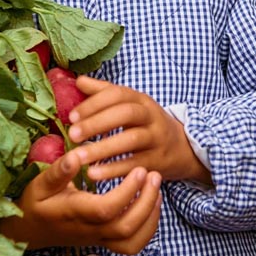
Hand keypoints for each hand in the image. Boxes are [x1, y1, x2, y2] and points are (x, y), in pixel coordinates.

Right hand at [0, 148, 161, 254]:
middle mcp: (89, 230)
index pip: (107, 209)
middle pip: (125, 227)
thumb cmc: (35, 202)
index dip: (127, 191)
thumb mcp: (40, 183)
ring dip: (151, 216)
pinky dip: (148, 229)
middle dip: (146, 202)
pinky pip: (132, 246)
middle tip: (154, 176)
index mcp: (74, 212)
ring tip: (157, 190)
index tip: (139, 170)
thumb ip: (59, 171)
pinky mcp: (105, 242)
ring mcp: (99, 239)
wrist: (30, 230)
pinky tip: (152, 206)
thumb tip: (77, 155)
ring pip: (132, 241)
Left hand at [67, 76, 211, 185]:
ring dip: (103, 149)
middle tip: (73, 135)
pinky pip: (135, 165)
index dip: (94, 103)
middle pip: (126, 114)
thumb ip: (105, 93)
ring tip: (79, 158)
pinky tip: (93, 174)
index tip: (71, 116)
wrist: (183, 149)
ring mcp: (157, 139)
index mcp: (141, 100)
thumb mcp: (131, 106)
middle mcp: (151, 116)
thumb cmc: (147, 125)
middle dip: (97, 123)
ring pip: (131, 140)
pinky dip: (113, 170)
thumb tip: (78, 81)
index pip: (118, 94)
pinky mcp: (158, 161)